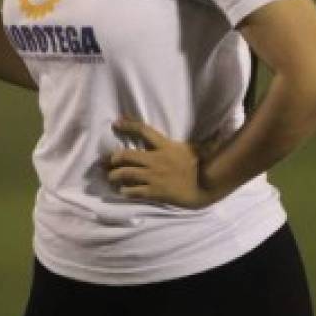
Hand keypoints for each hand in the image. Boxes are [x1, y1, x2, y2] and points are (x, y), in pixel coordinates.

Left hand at [104, 118, 222, 209]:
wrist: (206, 187)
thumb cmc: (201, 165)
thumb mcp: (193, 147)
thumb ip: (186, 139)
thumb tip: (207, 126)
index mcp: (165, 146)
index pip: (143, 130)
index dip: (128, 125)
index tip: (116, 123)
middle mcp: (156, 160)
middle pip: (127, 155)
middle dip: (114, 158)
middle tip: (109, 161)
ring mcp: (154, 176)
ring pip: (126, 173)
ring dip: (114, 175)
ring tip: (111, 178)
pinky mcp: (155, 192)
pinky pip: (134, 191)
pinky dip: (126, 191)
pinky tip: (123, 192)